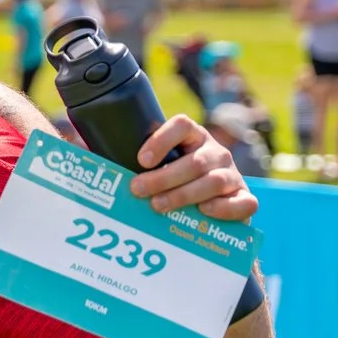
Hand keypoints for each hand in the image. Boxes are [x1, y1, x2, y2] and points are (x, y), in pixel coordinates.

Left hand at [130, 116, 256, 220]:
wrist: (211, 207)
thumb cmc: (173, 183)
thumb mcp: (157, 166)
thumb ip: (133, 161)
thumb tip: (92, 155)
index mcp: (193, 137)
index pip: (182, 125)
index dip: (161, 139)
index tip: (141, 160)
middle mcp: (216, 152)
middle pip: (194, 161)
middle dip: (163, 177)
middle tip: (138, 190)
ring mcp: (233, 175)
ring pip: (214, 181)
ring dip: (184, 195)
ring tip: (158, 205)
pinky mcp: (245, 198)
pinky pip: (243, 203)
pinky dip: (224, 209)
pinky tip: (203, 212)